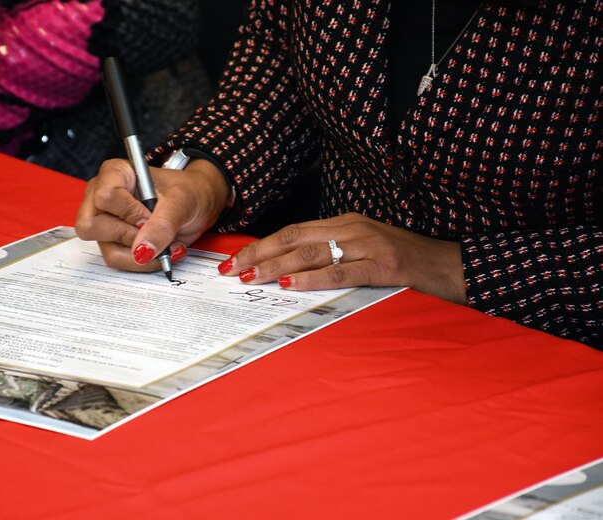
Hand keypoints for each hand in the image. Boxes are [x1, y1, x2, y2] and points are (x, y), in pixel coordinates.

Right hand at [75, 158, 229, 270]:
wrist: (199, 206)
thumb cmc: (188, 192)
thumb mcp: (182, 201)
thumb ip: (162, 224)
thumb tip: (142, 251)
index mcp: (115, 174)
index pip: (105, 197)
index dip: (129, 212)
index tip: (150, 215)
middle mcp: (102, 197)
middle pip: (92, 226)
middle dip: (130, 235)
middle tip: (153, 229)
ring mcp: (105, 222)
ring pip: (108, 250)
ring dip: (142, 254)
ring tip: (165, 243)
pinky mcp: (113, 243)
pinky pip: (119, 261)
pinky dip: (143, 262)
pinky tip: (160, 250)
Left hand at [218, 213, 466, 304]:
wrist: (448, 265)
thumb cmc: (404, 261)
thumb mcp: (364, 249)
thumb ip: (332, 254)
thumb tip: (291, 270)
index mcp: (345, 223)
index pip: (293, 231)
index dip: (262, 245)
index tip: (237, 259)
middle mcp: (352, 228)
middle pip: (294, 237)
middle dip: (259, 253)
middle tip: (232, 269)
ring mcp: (368, 245)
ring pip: (311, 252)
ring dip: (277, 266)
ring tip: (251, 277)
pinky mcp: (383, 266)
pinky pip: (341, 271)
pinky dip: (312, 278)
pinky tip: (291, 284)